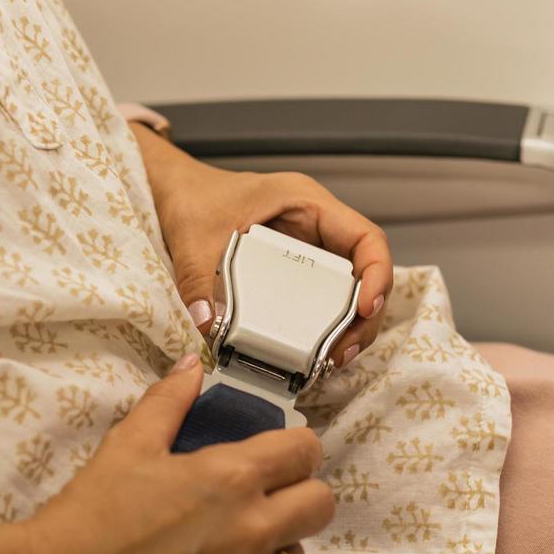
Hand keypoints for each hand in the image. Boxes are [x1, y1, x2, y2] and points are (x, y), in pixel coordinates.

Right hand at [19, 355, 333, 553]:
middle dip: (299, 496)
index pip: (307, 452)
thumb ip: (170, 400)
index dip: (294, 449)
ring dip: (270, 550)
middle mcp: (253, 532)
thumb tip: (194, 364)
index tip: (277, 457)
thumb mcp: (128, 444)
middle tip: (263, 499)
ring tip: (226, 549)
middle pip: (321, 505)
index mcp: (233, 478)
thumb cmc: (89, 514)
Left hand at [134, 125, 392, 367]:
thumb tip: (210, 324)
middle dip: (363, 316)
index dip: (377, 274)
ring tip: (330, 360)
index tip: (365, 308)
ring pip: (349, 291)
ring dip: (347, 328)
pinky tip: (312, 352)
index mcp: (306, 204)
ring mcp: (308, 251)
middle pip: (365, 273)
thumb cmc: (193, 198)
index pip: (365, 237)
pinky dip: (324, 328)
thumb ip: (199, 280)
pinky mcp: (295, 272)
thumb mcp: (193, 239)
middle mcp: (316, 227)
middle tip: (342, 352)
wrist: (176, 193)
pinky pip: (323, 300)